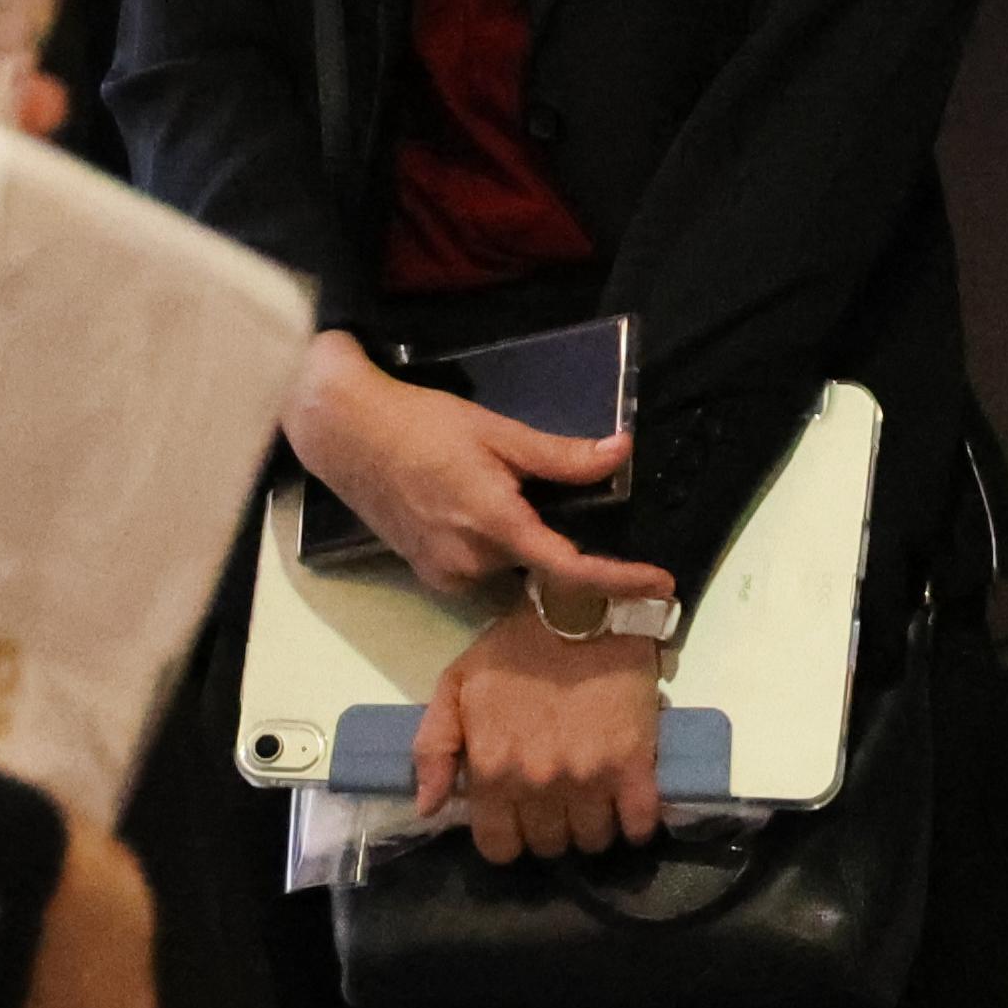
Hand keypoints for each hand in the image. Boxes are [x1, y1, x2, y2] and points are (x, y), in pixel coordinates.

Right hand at [281, 330, 674, 603]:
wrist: (347, 434)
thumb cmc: (422, 424)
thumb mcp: (497, 431)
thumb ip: (561, 456)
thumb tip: (621, 453)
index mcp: (496, 525)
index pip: (570, 569)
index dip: (619, 579)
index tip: (660, 584)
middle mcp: (472, 562)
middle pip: (540, 569)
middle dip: (561, 547)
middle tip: (562, 505)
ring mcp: (446, 574)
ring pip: (510, 570)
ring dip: (523, 545)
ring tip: (498, 490)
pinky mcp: (428, 573)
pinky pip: (481, 570)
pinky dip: (495, 548)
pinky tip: (475, 507)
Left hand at [409, 608, 665, 861]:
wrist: (585, 609)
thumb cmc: (516, 647)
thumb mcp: (456, 685)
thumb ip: (433, 748)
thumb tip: (429, 808)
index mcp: (493, 769)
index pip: (498, 847)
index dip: (506, 836)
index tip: (517, 816)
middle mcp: (539, 784)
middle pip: (547, 846)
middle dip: (548, 828)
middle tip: (555, 798)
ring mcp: (590, 779)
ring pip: (591, 841)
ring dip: (590, 826)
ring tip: (590, 796)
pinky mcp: (635, 767)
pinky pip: (638, 825)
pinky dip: (634, 823)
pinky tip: (627, 801)